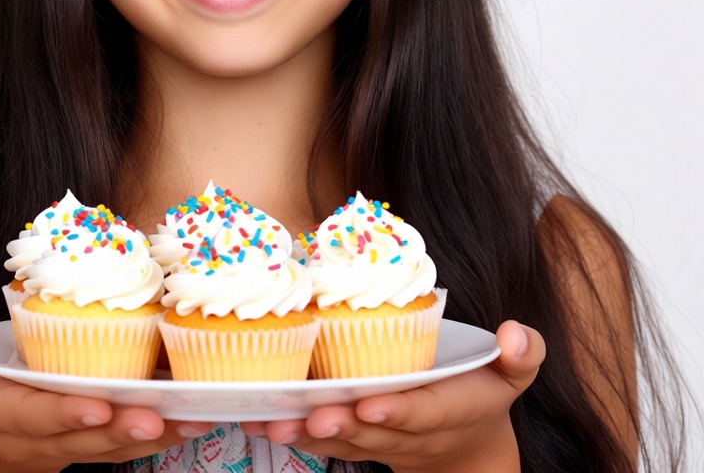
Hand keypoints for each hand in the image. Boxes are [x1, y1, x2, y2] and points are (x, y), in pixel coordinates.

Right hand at [0, 319, 211, 472]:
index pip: (30, 416)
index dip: (62, 414)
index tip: (94, 405)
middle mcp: (35, 439)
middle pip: (81, 438)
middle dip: (119, 430)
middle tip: (156, 417)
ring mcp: (66, 447)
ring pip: (112, 447)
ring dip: (152, 436)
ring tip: (192, 418)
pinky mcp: (91, 444)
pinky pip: (126, 444)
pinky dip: (161, 434)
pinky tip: (195, 417)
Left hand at [242, 320, 543, 472]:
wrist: (469, 451)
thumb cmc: (485, 394)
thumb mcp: (514, 374)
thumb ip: (523, 354)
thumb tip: (515, 332)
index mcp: (451, 409)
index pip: (424, 412)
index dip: (399, 410)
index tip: (371, 403)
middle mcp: (412, 433)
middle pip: (374, 431)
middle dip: (342, 424)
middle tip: (312, 413)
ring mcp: (383, 442)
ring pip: (343, 441)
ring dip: (307, 433)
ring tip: (273, 422)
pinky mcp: (358, 442)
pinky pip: (324, 442)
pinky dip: (293, 432)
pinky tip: (259, 420)